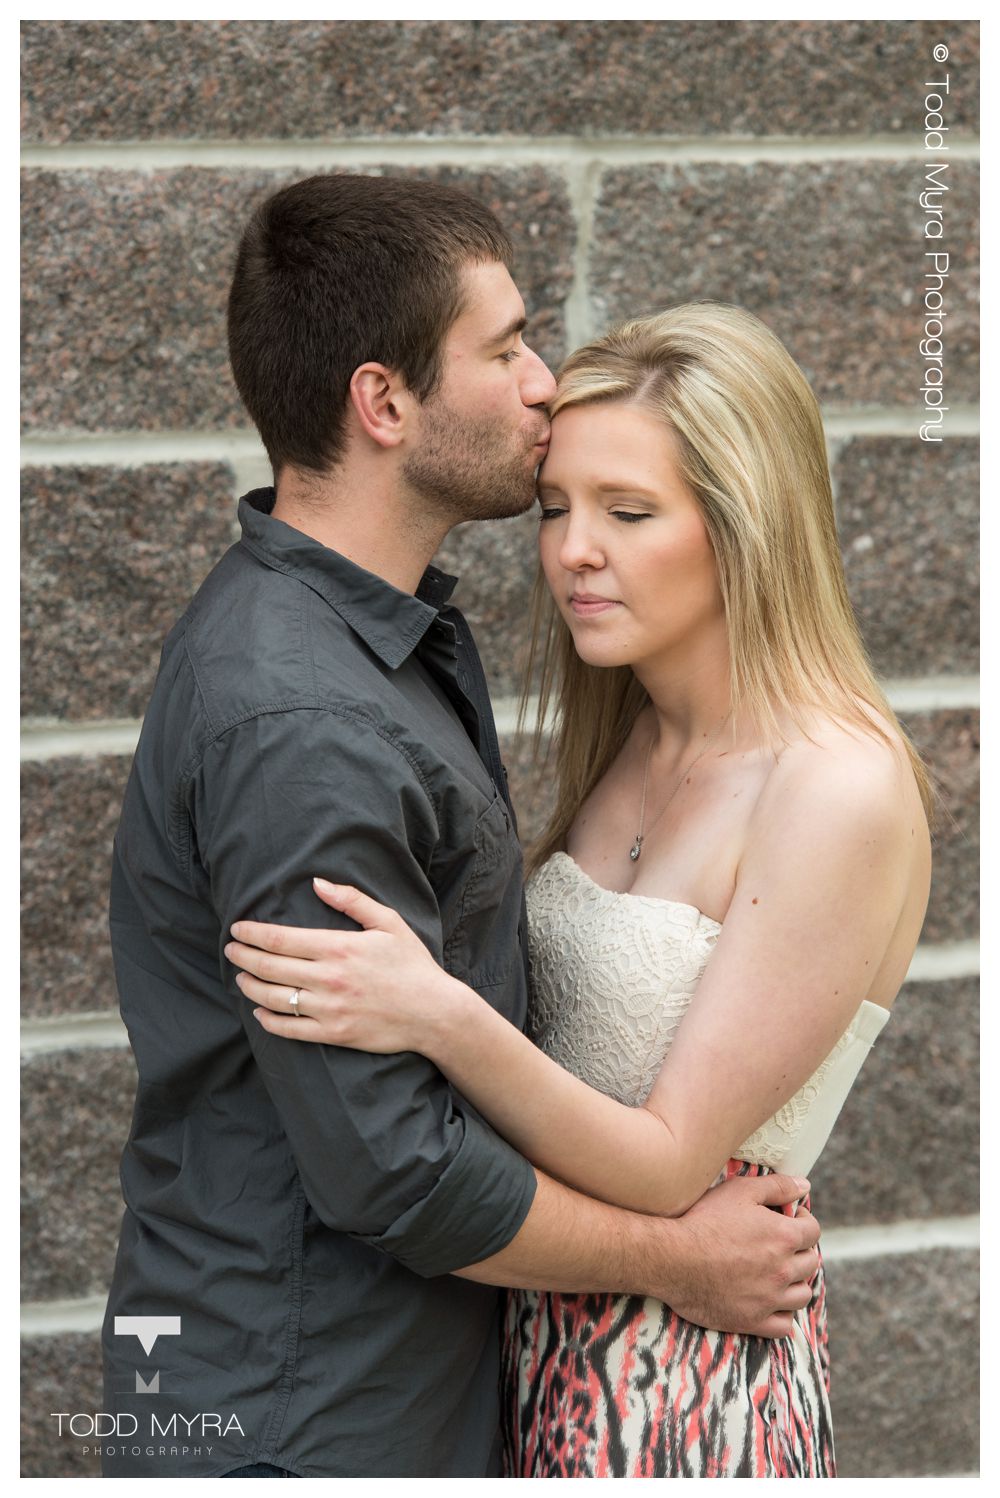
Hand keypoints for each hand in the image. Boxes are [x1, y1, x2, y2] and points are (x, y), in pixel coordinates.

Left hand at [224, 878, 458, 1054]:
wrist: (433, 1012)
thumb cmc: (412, 964)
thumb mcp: (388, 922)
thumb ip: (351, 900)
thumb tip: (317, 883)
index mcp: (338, 947)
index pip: (280, 939)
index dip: (252, 933)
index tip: (237, 929)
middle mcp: (328, 978)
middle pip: (268, 967)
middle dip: (242, 956)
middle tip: (230, 950)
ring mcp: (329, 1008)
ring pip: (273, 997)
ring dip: (249, 985)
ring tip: (240, 977)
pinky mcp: (333, 1033)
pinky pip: (289, 1029)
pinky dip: (267, 1019)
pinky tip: (259, 1009)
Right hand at [651, 1172, 821, 1337]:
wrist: (672, 1258)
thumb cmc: (704, 1220)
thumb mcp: (739, 1190)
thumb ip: (777, 1186)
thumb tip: (805, 1186)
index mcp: (784, 1237)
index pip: (813, 1231)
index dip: (802, 1222)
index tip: (788, 1220)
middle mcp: (783, 1270)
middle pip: (810, 1263)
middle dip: (799, 1250)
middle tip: (779, 1245)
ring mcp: (770, 1299)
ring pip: (802, 1295)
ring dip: (795, 1282)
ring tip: (777, 1273)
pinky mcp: (753, 1321)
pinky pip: (784, 1326)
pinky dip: (783, 1314)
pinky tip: (770, 1301)